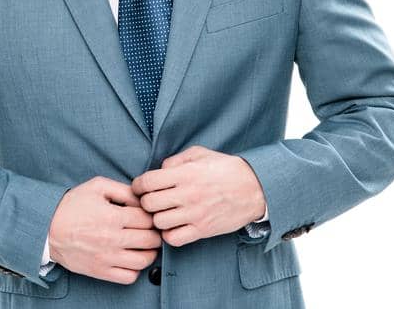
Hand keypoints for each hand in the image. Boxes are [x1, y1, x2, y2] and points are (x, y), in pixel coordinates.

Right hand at [46, 177, 161, 284]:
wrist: (46, 228)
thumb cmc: (71, 206)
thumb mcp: (97, 187)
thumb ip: (124, 190)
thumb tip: (143, 199)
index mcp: (113, 217)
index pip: (148, 219)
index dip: (152, 216)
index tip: (148, 215)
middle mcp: (112, 239)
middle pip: (151, 240)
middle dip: (155, 233)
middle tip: (151, 230)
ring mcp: (107, 258)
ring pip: (144, 261)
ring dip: (149, 252)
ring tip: (144, 245)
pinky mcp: (100, 272)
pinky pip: (128, 277)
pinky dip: (135, 270)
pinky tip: (131, 258)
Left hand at [131, 145, 267, 246]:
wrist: (255, 188)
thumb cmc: (227, 169)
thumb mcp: (202, 154)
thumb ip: (176, 159)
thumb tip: (159, 170)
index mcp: (186, 173)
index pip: (147, 182)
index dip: (138, 185)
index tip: (141, 188)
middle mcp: (188, 194)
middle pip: (149, 204)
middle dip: (146, 202)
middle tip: (153, 201)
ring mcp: (195, 214)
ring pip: (158, 222)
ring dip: (158, 218)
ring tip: (165, 213)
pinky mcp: (202, 229)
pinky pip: (173, 238)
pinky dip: (169, 234)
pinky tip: (174, 226)